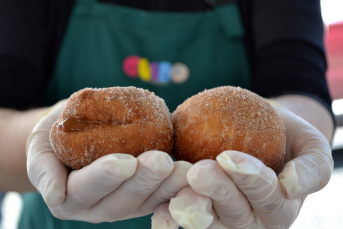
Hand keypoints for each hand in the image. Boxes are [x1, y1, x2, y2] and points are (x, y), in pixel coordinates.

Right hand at [26, 100, 191, 222]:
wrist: (76, 135)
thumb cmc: (56, 137)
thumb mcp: (40, 147)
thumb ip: (44, 169)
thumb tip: (54, 195)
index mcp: (70, 199)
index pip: (87, 189)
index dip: (105, 177)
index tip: (125, 162)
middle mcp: (98, 208)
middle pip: (122, 200)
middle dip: (143, 181)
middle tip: (162, 161)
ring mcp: (124, 205)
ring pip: (147, 201)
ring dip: (167, 186)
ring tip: (184, 168)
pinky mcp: (144, 196)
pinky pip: (162, 196)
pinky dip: (178, 186)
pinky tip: (193, 172)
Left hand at [152, 106, 333, 228]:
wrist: (261, 134)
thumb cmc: (287, 138)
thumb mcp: (312, 147)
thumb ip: (312, 168)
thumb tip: (291, 186)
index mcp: (279, 207)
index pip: (266, 194)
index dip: (248, 178)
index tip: (228, 157)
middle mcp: (251, 219)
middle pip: (234, 210)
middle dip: (216, 191)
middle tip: (198, 171)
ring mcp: (224, 219)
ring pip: (208, 219)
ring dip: (191, 208)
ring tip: (176, 199)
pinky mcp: (201, 211)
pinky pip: (186, 216)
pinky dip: (170, 216)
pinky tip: (160, 211)